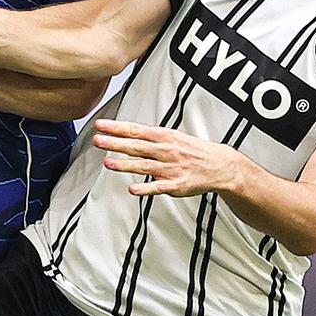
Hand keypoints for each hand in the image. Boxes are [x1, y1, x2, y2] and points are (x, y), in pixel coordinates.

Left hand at [92, 119, 245, 197]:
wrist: (219, 165)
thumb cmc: (191, 150)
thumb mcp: (171, 137)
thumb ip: (148, 137)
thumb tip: (125, 133)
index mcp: (163, 137)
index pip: (135, 130)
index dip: (116, 128)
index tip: (100, 125)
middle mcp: (165, 150)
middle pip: (136, 146)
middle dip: (115, 143)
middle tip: (97, 140)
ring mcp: (170, 168)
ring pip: (144, 166)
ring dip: (125, 164)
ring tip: (108, 163)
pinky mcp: (176, 184)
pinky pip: (159, 187)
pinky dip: (146, 188)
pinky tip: (132, 190)